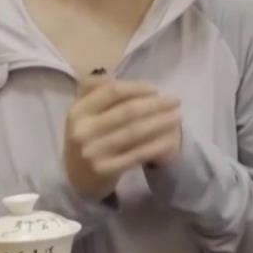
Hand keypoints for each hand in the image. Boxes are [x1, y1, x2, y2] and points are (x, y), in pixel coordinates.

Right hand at [62, 74, 181, 201]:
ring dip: (160, 123)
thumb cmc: (85, 136)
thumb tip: (115, 75)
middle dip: (155, 105)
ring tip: (177, 117)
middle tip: (175, 101)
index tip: (156, 89)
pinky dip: (156, 146)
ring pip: (134, 132)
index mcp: (78, 110)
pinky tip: (170, 140)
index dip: (137, 88)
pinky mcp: (106, 170)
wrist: (74, 178)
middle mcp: (84, 130)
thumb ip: (93, 89)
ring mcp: (94, 152)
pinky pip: (137, 154)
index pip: (112, 92)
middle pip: (127, 112)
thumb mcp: (82, 111)